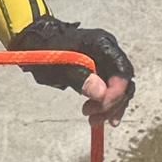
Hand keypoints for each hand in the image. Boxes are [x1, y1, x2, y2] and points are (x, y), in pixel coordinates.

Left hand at [9, 15, 133, 123]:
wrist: (38, 41)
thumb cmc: (47, 49)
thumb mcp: (60, 64)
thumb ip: (81, 78)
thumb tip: (102, 94)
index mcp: (102, 44)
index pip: (121, 70)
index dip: (116, 91)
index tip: (102, 106)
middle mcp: (110, 52)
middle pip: (123, 82)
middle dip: (112, 102)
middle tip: (94, 116)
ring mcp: (106, 63)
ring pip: (119, 90)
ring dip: (109, 108)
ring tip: (93, 120)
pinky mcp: (101, 73)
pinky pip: (110, 91)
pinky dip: (106, 105)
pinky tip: (100, 118)